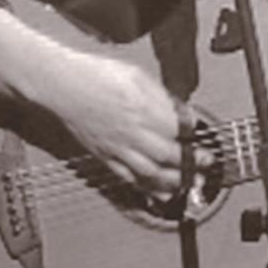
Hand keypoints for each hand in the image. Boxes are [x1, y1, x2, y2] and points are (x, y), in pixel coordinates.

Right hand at [50, 45, 198, 196]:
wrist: (62, 86)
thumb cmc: (94, 76)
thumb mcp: (136, 75)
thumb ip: (160, 97)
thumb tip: (179, 110)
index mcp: (143, 109)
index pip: (178, 129)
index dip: (193, 134)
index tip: (200, 135)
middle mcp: (132, 132)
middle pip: (169, 156)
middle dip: (192, 163)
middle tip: (205, 163)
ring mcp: (118, 147)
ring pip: (151, 173)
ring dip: (173, 182)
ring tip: (187, 183)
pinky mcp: (105, 156)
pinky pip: (129, 178)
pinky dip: (146, 188)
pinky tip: (157, 191)